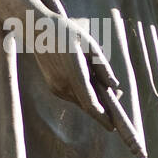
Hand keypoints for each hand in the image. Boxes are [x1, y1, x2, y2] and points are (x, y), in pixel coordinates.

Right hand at [32, 13, 117, 131]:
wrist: (39, 31)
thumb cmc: (68, 34)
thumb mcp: (89, 45)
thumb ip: (102, 67)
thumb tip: (115, 86)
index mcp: (73, 69)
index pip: (88, 99)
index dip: (101, 115)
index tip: (112, 126)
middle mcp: (62, 82)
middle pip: (86, 105)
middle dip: (102, 113)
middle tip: (118, 118)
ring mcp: (56, 86)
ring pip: (80, 102)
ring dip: (94, 105)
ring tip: (110, 102)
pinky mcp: (53, 88)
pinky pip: (73, 97)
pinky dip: (84, 98)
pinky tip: (93, 92)